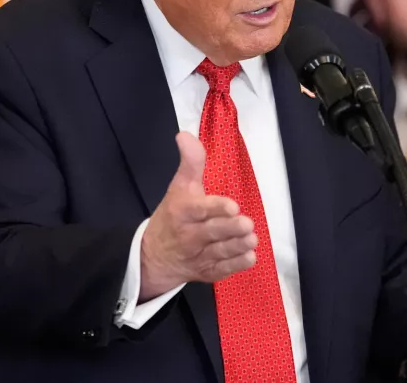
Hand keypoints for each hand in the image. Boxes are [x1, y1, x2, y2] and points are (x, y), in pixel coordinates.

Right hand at [139, 132, 257, 299]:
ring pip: (220, 252)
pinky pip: (222, 270)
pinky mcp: (206, 271)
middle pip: (212, 232)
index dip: (216, 208)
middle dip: (231, 229)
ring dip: (237, 246)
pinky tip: (249, 257)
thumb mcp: (179, 187)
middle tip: (247, 225)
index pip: (199, 210)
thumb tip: (185, 135)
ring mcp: (198, 256)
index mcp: (182, 212)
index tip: (233, 206)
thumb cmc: (172, 216)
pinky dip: (236, 265)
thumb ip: (190, 162)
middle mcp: (189, 235)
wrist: (154, 256)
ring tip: (252, 239)